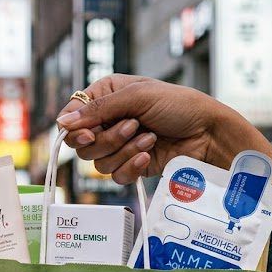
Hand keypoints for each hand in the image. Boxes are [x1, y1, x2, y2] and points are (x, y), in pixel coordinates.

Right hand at [56, 75, 271, 197]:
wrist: (208, 133)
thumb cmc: (179, 105)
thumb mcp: (137, 97)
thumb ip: (97, 110)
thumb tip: (62, 123)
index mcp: (106, 96)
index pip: (73, 116)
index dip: (77, 128)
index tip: (90, 133)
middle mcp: (109, 121)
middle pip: (82, 143)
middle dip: (108, 139)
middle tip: (134, 127)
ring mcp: (120, 145)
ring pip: (98, 162)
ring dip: (125, 151)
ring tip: (150, 138)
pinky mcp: (131, 165)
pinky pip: (115, 175)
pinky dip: (131, 166)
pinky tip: (148, 157)